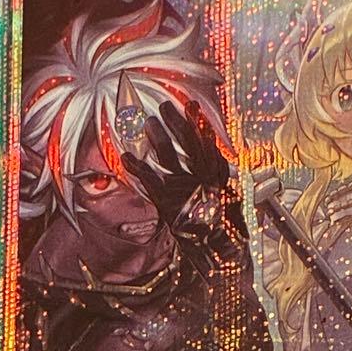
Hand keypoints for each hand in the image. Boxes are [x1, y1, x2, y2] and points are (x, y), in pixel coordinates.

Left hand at [121, 99, 230, 224]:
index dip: (198, 121)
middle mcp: (201, 177)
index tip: (190, 104)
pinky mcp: (167, 201)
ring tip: (149, 123)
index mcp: (215, 173)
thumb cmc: (220, 220)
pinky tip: (126, 157)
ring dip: (158, 136)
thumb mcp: (224, 193)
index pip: (207, 141)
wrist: (215, 245)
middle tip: (165, 107)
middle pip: (189, 142)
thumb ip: (217, 173)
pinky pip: (150, 179)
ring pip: (168, 155)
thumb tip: (211, 153)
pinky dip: (136, 166)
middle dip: (176, 121)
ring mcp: (184, 188)